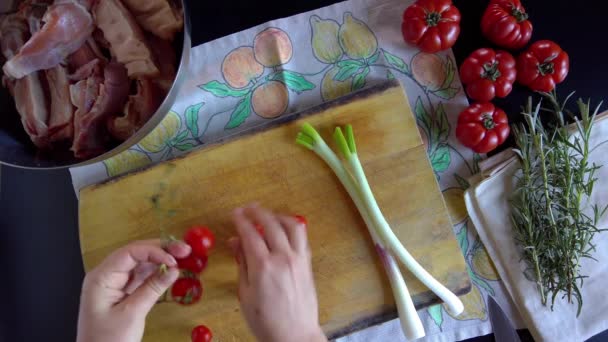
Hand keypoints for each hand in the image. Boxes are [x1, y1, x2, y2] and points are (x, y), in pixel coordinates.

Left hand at [76, 240, 190, 341]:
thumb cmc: (108, 341)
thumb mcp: (132, 314)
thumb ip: (153, 288)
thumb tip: (174, 269)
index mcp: (101, 277)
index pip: (129, 253)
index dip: (154, 251)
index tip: (174, 260)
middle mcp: (107, 276)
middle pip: (135, 254)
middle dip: (160, 250)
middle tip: (184, 250)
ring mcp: (114, 284)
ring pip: (139, 263)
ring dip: (160, 259)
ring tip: (181, 256)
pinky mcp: (122, 292)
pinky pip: (140, 276)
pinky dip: (156, 273)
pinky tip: (170, 270)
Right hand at [228, 205, 326, 341]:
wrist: (294, 335)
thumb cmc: (265, 320)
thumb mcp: (245, 294)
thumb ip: (242, 263)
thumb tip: (235, 241)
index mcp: (263, 266)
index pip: (250, 233)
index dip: (241, 220)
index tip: (234, 213)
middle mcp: (283, 258)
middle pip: (271, 224)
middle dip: (258, 212)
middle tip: (248, 208)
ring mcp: (299, 260)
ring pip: (292, 226)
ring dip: (278, 216)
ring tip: (268, 214)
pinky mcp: (308, 264)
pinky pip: (302, 238)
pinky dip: (292, 228)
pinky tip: (283, 230)